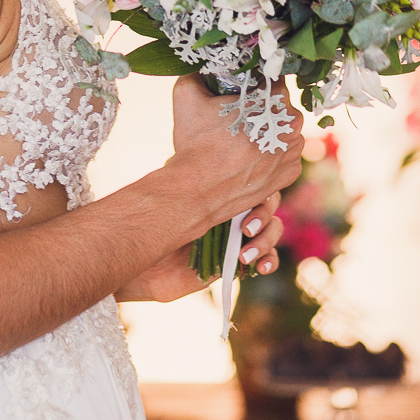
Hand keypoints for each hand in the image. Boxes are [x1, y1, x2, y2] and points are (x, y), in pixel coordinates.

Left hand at [115, 192, 283, 301]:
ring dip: (266, 241)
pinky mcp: (240, 262)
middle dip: (263, 217)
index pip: (252, 184)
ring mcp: (239, 237)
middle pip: (268, 206)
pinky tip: (262, 266)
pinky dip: (270, 260)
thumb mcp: (169, 201)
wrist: (148, 267)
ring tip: (245, 255)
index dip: (258, 192)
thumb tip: (186, 152)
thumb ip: (182, 178)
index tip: (245, 204)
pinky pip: (267, 259)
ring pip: (272, 231)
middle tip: (245, 230)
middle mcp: (233, 212)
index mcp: (220, 192)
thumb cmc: (155, 230)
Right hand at [167, 75, 302, 238]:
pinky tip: (248, 157)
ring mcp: (293, 151)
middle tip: (236, 118)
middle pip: (279, 106)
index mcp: (275, 100)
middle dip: (261, 108)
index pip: (271, 79)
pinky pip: (283, 154)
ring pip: (283, 130)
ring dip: (268, 131)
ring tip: (241, 140)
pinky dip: (269, 154)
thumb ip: (196, 72)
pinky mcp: (290, 173)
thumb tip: (201, 65)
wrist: (197, 190)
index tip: (238, 92)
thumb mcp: (186, 95)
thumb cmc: (195, 143)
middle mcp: (292, 124)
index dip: (253, 84)